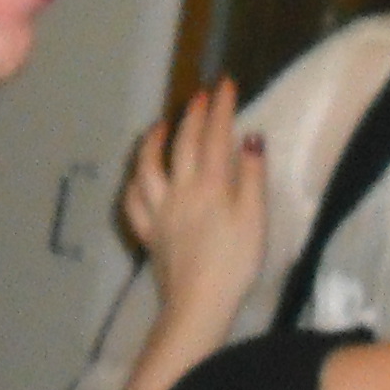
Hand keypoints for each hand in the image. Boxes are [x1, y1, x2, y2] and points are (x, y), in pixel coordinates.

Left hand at [124, 81, 267, 337]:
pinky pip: (133, 203)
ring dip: (154, 142)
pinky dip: (134, 183)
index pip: (215, 136)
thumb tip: (251, 137)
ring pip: (148, 167)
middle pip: (183, 144)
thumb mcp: (255, 218)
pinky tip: (138, 176)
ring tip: (160, 125)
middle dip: (192, 116)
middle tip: (200, 96)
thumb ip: (252, 176)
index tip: (225, 84)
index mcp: (210, 185)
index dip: (220, 107)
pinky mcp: (147, 234)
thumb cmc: (235, 264)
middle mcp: (180, 190)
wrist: (198, 305)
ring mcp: (159, 212)